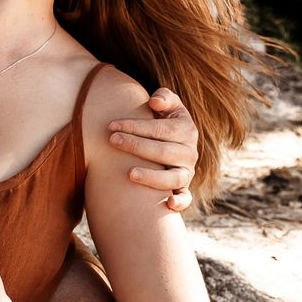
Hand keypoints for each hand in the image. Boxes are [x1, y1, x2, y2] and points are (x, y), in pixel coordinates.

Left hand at [108, 86, 197, 212]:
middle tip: (112, 140)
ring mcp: (187, 173)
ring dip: (151, 176)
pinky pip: (185, 198)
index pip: (159, 129)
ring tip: (129, 173)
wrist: (171, 143)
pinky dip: (180, 202)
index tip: (112, 125)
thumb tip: (155, 102)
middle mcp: (189, 153)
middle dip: (135, 146)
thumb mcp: (168, 106)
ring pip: (173, 178)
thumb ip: (164, 97)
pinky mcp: (183, 189)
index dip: (135, 126)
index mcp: (186, 131)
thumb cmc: (163, 121)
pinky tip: (168, 204)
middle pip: (162, 152)